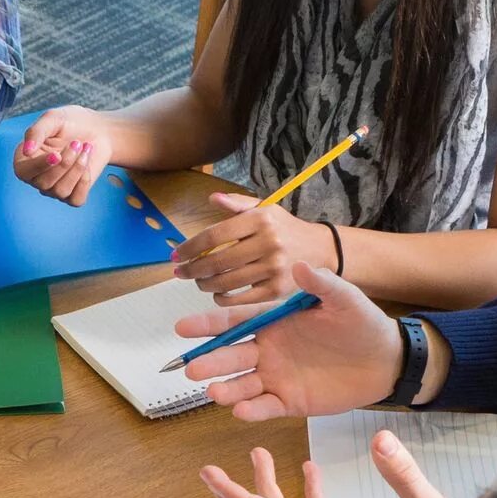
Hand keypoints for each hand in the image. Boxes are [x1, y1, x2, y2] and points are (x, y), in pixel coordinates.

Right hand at [13, 107, 116, 205]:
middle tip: (77, 143)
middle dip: (65, 163)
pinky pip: (76, 199)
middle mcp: (37, 176)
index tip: (56, 154)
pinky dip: (85, 182)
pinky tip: (87, 164)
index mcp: (26, 158)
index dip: (39, 166)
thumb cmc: (72, 122)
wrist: (98, 130)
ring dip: (77, 169)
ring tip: (85, 148)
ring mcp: (54, 188)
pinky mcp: (72, 195)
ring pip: (61, 191)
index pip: (23, 172)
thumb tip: (26, 151)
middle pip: (44, 184)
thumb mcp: (53, 119)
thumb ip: (36, 132)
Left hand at [174, 193, 339, 304]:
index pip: (214, 235)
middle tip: (180, 272)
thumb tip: (212, 198)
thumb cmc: (285, 229)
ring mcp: (273, 268)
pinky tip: (217, 293)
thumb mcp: (266, 209)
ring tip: (198, 281)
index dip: (190, 247)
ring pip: (226, 281)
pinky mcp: (277, 290)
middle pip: (217, 261)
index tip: (176, 254)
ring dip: (204, 284)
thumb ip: (238, 205)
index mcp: (260, 220)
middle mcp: (268, 243)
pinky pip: (240, 298)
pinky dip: (223, 298)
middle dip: (192, 269)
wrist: (320, 250)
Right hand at [174, 261, 401, 420]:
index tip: (182, 327)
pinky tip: (240, 410)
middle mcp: (267, 349)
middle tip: (192, 367)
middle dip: (210, 361)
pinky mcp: (289, 401)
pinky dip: (252, 410)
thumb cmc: (362, 324)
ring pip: (242, 384)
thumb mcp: (344, 298)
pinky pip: (265, 407)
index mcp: (273, 321)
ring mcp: (276, 376)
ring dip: (225, 388)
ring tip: (212, 392)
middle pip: (231, 355)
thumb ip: (322, 284)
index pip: (234, 321)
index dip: (208, 324)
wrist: (385, 360)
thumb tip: (299, 266)